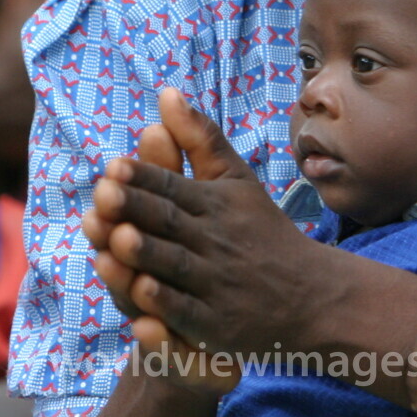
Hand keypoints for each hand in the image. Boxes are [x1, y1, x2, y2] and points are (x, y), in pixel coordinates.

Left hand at [81, 88, 324, 354]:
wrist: (312, 295)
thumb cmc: (262, 231)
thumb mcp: (235, 180)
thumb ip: (199, 138)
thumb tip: (165, 92)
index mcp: (216, 204)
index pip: (174, 187)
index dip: (144, 177)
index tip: (114, 166)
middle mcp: (215, 240)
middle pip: (169, 222)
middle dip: (136, 208)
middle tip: (103, 192)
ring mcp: (216, 284)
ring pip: (175, 265)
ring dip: (145, 252)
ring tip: (115, 237)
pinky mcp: (217, 324)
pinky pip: (187, 312)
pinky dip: (165, 304)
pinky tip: (140, 294)